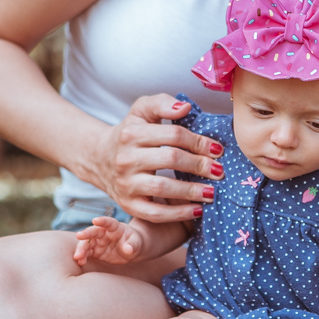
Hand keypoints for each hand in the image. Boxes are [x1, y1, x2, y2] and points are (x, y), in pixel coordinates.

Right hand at [73, 217, 143, 264]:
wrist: (131, 249)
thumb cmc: (134, 242)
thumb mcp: (136, 243)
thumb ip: (132, 245)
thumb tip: (128, 249)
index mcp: (115, 227)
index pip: (109, 222)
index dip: (102, 221)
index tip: (95, 220)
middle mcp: (104, 233)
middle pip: (94, 232)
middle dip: (86, 233)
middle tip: (79, 236)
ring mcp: (98, 242)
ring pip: (87, 243)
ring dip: (81, 249)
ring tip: (77, 256)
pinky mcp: (95, 251)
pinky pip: (87, 253)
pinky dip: (82, 257)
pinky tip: (80, 261)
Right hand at [83, 94, 223, 222]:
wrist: (99, 159)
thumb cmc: (130, 132)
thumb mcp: (141, 111)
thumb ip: (162, 104)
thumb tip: (185, 107)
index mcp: (132, 133)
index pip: (173, 135)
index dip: (198, 142)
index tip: (217, 149)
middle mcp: (126, 158)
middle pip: (170, 159)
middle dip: (199, 165)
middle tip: (219, 171)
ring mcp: (126, 183)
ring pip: (162, 187)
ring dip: (192, 191)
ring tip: (212, 192)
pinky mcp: (127, 205)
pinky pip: (155, 213)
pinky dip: (178, 214)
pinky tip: (198, 211)